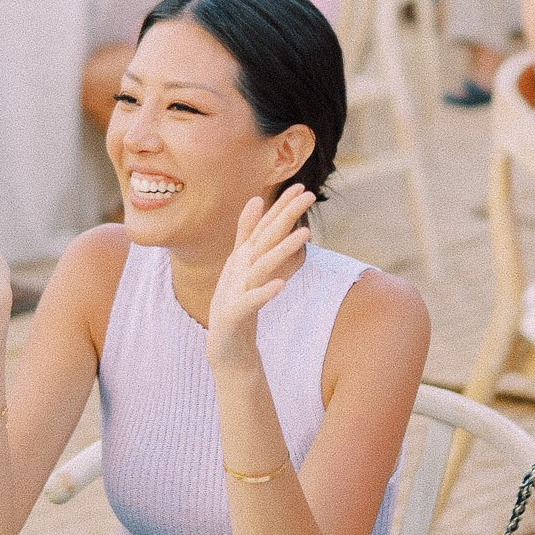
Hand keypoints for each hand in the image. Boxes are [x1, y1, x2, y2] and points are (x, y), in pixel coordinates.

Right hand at [205, 184, 314, 370]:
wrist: (225, 347)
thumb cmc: (236, 302)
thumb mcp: (242, 265)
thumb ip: (247, 233)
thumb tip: (255, 199)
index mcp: (244, 258)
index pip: (265, 227)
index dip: (282, 206)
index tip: (302, 187)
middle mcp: (239, 270)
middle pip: (265, 239)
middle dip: (286, 215)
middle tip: (309, 195)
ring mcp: (235, 291)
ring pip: (261, 267)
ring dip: (282, 250)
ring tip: (304, 234)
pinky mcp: (234, 314)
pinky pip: (251, 302)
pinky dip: (264, 293)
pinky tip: (281, 285)